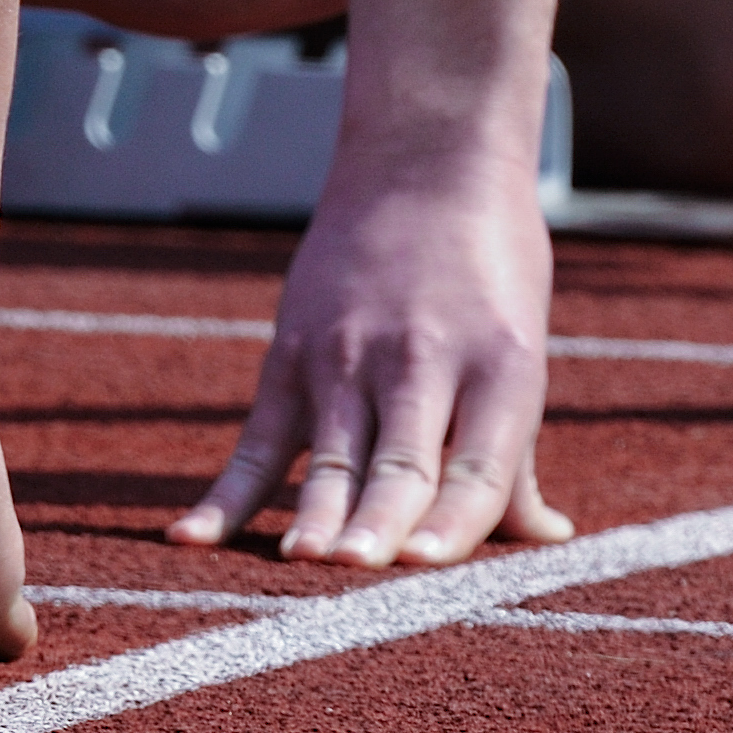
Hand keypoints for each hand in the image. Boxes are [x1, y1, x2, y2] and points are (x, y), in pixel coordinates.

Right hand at [169, 164, 575, 564]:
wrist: (424, 161)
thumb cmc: (487, 270)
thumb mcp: (519, 352)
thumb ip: (513, 457)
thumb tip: (542, 540)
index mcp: (500, 367)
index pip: (477, 466)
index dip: (453, 522)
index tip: (425, 568)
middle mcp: (422, 363)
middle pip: (400, 464)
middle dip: (377, 523)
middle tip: (356, 571)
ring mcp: (349, 357)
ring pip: (332, 458)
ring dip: (314, 514)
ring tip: (299, 562)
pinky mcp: (292, 357)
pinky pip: (258, 443)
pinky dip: (224, 496)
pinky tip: (190, 539)